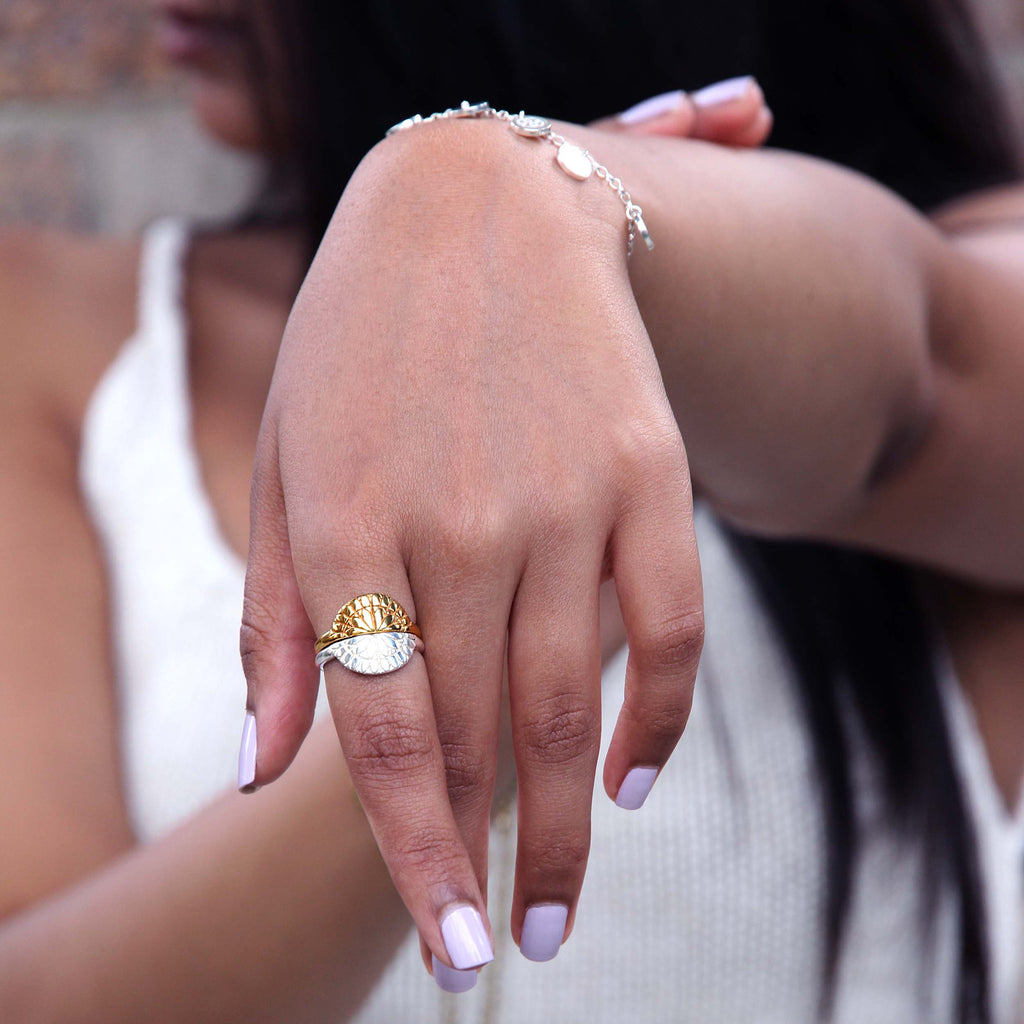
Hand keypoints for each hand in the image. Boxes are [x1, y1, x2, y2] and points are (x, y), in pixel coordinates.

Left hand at [238, 79, 766, 976]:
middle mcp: (461, 522)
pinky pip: (672, 624)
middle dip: (499, 860)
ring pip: (575, 698)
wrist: (481, 205)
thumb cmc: (359, 340)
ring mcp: (566, 496)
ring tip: (575, 900)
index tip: (449, 941)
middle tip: (519, 945)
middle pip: (482, 733)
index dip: (414, 852)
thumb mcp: (282, 463)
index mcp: (349, 522)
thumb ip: (276, 622)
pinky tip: (644, 778)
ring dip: (577, 819)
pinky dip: (665, 715)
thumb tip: (267, 770)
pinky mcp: (649, 471)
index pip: (382, 731)